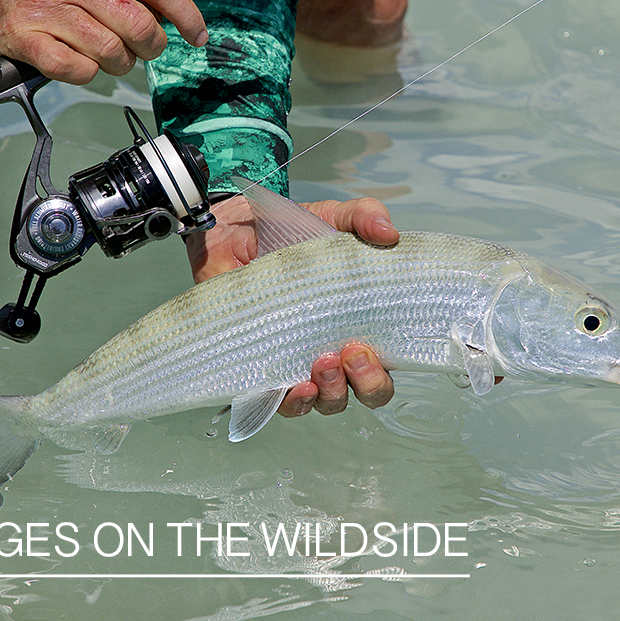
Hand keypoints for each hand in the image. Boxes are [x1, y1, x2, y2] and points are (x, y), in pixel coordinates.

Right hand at [0, 0, 229, 83]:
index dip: (187, 17)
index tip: (197, 34)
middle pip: (140, 27)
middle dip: (152, 45)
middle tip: (144, 44)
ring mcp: (45, 6)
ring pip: (112, 53)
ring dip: (120, 61)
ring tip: (108, 48)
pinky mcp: (25, 37)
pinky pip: (78, 71)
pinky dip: (87, 72)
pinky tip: (80, 56)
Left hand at [186, 193, 399, 416]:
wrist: (232, 231)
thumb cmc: (286, 233)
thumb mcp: (331, 218)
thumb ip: (362, 216)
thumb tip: (388, 230)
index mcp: (355, 325)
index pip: (382, 368)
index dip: (381, 374)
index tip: (369, 349)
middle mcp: (330, 352)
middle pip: (360, 393)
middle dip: (364, 384)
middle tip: (351, 353)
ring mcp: (295, 363)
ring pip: (323, 402)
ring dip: (330, 392)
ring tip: (320, 363)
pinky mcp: (260, 367)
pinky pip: (278, 404)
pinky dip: (291, 402)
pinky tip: (292, 386)